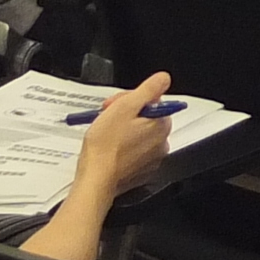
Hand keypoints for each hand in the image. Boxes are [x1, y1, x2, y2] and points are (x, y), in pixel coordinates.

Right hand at [78, 71, 176, 195]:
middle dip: (126, 113)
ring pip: (140, 133)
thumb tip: (163, 79)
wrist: (96, 179)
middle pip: (146, 116)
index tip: (115, 104)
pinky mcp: (140, 170)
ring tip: (106, 133)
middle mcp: (161, 142)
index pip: (152, 100)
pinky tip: (109, 147)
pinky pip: (135, 151)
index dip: (130, 99)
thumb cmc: (105, 146)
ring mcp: (152, 158)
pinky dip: (123, 146)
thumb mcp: (125, 107)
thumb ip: (148, 90)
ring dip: (124, 129)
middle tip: (107, 116)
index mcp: (161, 125)